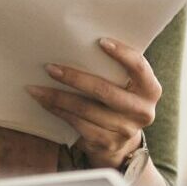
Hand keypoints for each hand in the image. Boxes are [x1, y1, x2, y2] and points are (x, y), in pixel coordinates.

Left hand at [28, 38, 160, 168]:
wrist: (121, 143)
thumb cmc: (119, 101)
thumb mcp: (125, 86)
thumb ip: (115, 69)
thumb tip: (78, 44)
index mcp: (150, 90)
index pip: (138, 66)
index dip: (121, 53)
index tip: (100, 41)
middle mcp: (142, 111)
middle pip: (104, 91)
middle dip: (74, 78)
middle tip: (50, 68)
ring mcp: (125, 130)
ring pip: (85, 110)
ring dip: (57, 97)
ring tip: (36, 88)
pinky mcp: (107, 142)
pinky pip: (77, 124)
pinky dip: (58, 111)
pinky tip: (45, 103)